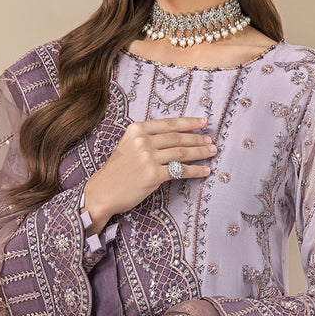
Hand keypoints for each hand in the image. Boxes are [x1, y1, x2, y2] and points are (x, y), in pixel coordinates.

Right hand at [83, 116, 216, 232]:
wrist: (103, 192)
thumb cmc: (117, 171)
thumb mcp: (128, 146)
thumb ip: (148, 138)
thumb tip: (176, 137)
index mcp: (136, 130)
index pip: (169, 124)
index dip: (189, 123)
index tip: (203, 123)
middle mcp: (142, 141)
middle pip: (177, 138)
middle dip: (198, 139)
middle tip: (211, 141)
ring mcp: (148, 158)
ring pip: (182, 153)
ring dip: (200, 153)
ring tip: (212, 152)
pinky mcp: (153, 175)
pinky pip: (180, 171)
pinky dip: (196, 170)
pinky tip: (205, 170)